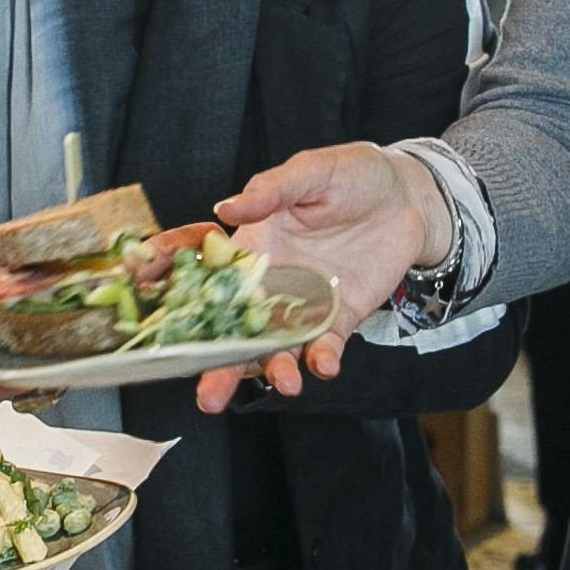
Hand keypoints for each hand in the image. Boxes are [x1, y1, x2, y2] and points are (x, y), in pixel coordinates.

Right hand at [198, 141, 449, 411]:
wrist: (406, 194)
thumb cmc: (351, 174)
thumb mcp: (310, 172)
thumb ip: (270, 191)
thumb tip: (225, 208)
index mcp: (251, 245)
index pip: (208, 279)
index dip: (182, 303)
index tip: (162, 328)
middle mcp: (270, 282)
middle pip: (236, 331)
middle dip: (220, 366)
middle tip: (207, 397)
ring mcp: (303, 304)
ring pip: (278, 348)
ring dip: (276, 370)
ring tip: (283, 381)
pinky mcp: (339, 316)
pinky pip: (325, 345)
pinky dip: (323, 359)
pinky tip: (324, 365)